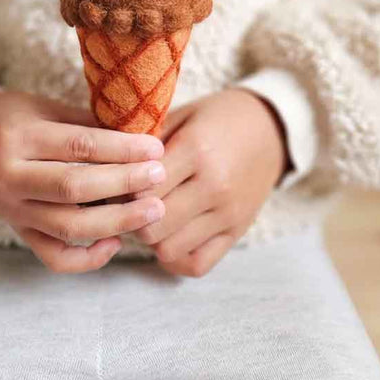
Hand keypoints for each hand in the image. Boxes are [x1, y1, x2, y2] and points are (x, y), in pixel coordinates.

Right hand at [0, 90, 166, 273]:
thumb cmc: (16, 117)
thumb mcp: (46, 107)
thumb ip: (87, 123)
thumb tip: (141, 136)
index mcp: (20, 138)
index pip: (78, 146)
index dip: (121, 148)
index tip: (155, 148)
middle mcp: (11, 177)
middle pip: (74, 187)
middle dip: (123, 183)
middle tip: (159, 176)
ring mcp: (12, 210)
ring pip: (68, 227)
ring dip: (116, 222)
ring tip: (153, 210)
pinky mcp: (18, 232)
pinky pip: (54, 257)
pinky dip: (88, 258)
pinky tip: (116, 242)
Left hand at [128, 88, 290, 277]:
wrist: (272, 129)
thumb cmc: (219, 118)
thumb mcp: (183, 115)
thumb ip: (147, 141)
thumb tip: (107, 167)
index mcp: (196, 150)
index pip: (141, 187)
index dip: (120, 187)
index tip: (116, 181)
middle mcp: (214, 186)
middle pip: (150, 224)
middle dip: (131, 217)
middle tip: (127, 203)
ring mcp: (228, 214)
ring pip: (168, 248)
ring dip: (152, 237)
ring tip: (149, 217)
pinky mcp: (237, 232)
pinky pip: (196, 264)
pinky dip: (176, 257)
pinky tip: (169, 236)